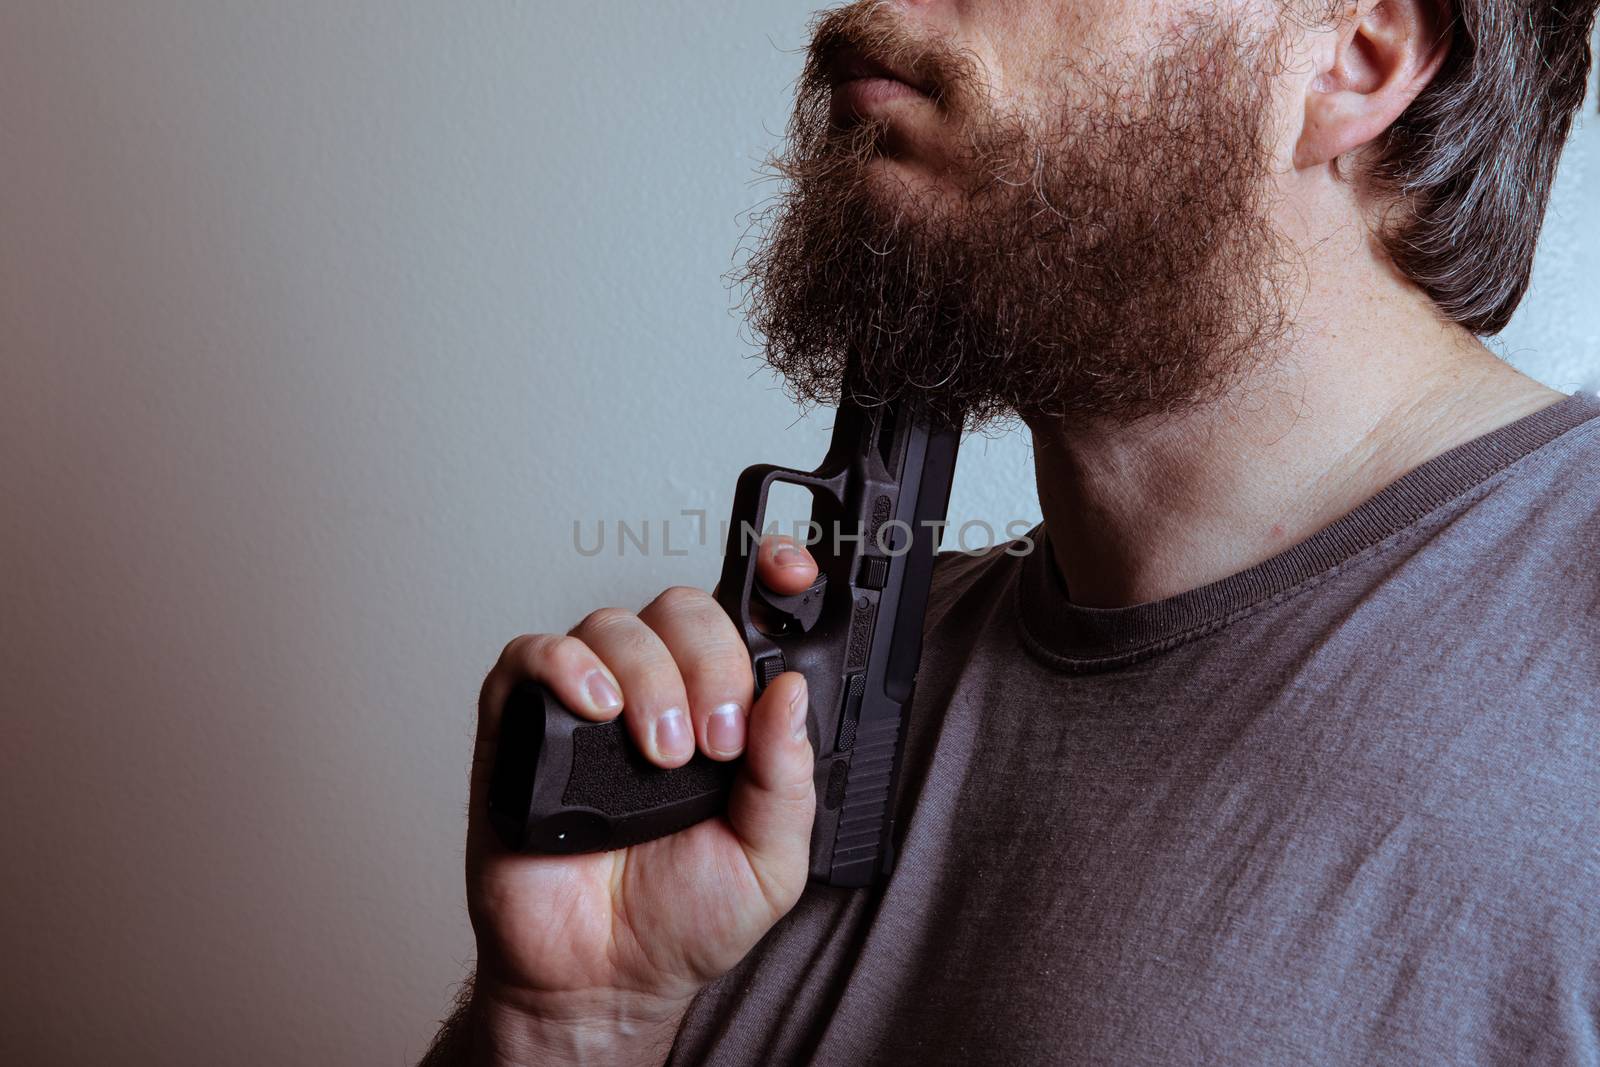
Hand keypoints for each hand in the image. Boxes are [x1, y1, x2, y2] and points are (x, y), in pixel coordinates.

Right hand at [464, 536, 820, 1063]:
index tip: (791, 577)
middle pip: (681, 610)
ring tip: (659, 754)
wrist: (603, 980)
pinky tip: (595, 706)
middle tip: (713, 740)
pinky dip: (565, 665)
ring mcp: (588, 705)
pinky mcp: (521, 725)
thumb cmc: (683, 918)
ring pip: (614, 625)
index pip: (746, 618)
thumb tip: (792, 692)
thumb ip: (787, 777)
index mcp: (722, 711)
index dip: (770, 580)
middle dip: (709, 661)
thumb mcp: (771, 860)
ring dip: (647, 678)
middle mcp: (657, 694)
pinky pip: (532, 655)